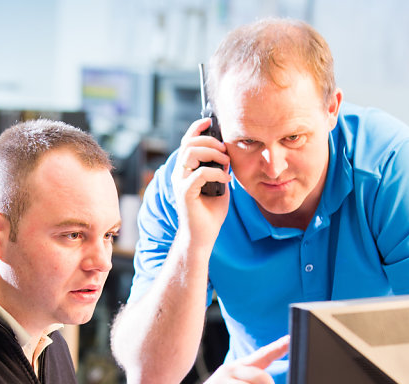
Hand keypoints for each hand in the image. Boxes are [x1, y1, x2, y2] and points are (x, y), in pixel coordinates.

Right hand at [170, 118, 231, 251]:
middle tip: (225, 150)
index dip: (197, 128)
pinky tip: (226, 179)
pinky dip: (216, 172)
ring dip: (212, 153)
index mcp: (185, 169)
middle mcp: (179, 174)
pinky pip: (199, 173)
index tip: (210, 122)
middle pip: (189, 143)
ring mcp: (180, 183)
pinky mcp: (185, 194)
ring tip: (226, 162)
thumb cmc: (210, 212)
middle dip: (210, 140)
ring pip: (190, 154)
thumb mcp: (219, 184)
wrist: (203, 236)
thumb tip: (228, 153)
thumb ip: (220, 168)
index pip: (187, 141)